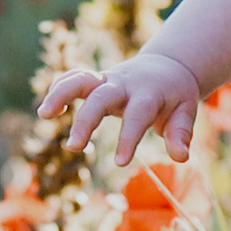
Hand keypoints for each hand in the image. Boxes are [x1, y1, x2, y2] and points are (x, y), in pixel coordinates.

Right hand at [38, 53, 204, 164]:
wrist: (167, 67)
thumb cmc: (175, 96)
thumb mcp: (186, 111)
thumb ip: (181, 133)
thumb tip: (181, 157)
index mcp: (149, 94)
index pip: (138, 115)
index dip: (129, 138)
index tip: (120, 163)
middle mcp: (125, 84)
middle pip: (101, 97)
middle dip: (86, 120)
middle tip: (74, 147)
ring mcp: (107, 79)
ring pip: (80, 79)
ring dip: (61, 93)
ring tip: (44, 114)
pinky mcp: (95, 79)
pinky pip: (73, 77)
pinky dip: (58, 87)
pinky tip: (48, 110)